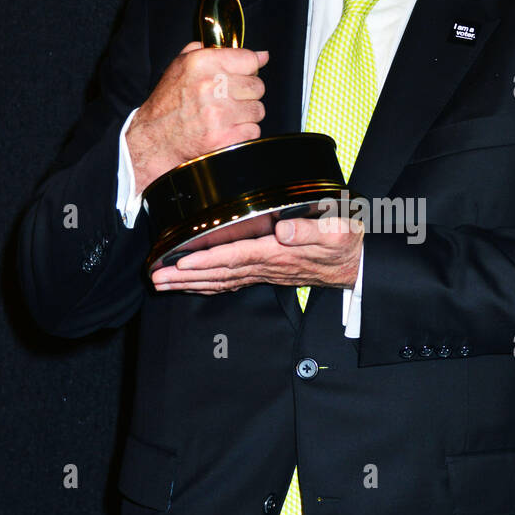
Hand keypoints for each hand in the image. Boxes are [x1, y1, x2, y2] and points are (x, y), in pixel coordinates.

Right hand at [126, 42, 268, 194]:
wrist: (156, 139)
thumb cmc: (170, 101)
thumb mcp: (182, 65)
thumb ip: (218, 52)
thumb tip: (261, 55)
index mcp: (202, 63)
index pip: (249, 59)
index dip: (248, 69)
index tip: (241, 75)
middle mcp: (211, 86)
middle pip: (257, 86)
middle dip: (247, 93)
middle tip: (229, 99)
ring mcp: (219, 114)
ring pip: (258, 109)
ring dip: (246, 114)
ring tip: (226, 116)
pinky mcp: (225, 138)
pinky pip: (254, 131)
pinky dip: (243, 133)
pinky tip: (226, 130)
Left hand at [150, 214, 363, 294]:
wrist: (357, 264)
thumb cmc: (346, 242)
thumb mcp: (336, 230)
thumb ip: (309, 229)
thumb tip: (282, 229)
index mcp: (279, 253)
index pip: (236, 256)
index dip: (207, 260)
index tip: (181, 261)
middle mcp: (268, 266)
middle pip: (219, 273)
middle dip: (186, 276)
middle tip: (156, 278)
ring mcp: (265, 273)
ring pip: (221, 281)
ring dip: (190, 283)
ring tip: (163, 283)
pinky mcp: (266, 273)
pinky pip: (231, 282)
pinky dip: (208, 285)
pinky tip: (192, 284)